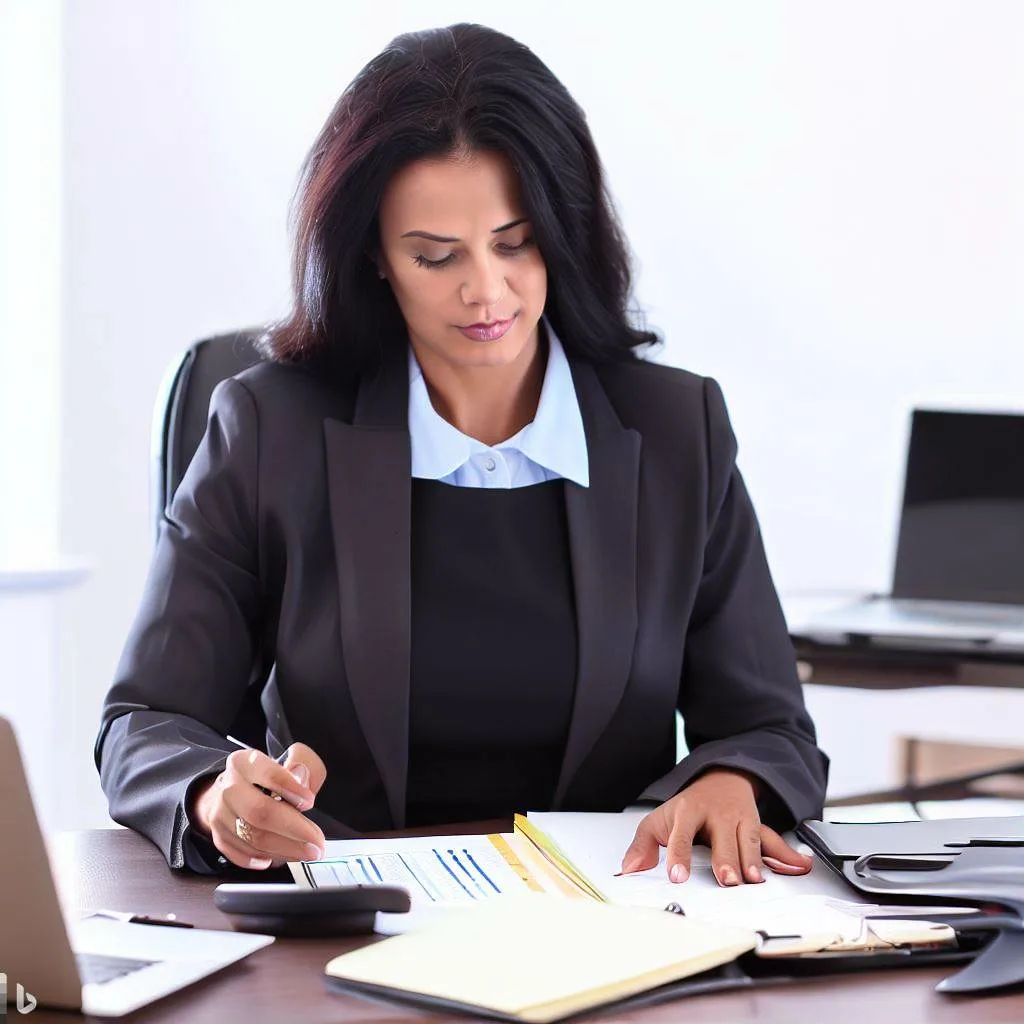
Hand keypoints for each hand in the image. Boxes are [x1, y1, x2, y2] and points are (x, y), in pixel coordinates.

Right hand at [190, 743, 327, 869]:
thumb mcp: (293, 759)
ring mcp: (220, 814)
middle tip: (316, 842)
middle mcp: (228, 788)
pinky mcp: (218, 837)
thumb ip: (304, 764)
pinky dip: (265, 858)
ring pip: (253, 838)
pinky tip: (281, 855)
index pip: (270, 775)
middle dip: (294, 830)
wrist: (237, 790)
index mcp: (246, 762)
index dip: (292, 789)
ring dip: (286, 849)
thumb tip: (302, 780)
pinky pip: (243, 854)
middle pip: (260, 812)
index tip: (310, 802)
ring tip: (308, 852)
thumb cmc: (270, 776)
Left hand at [620, 768, 811, 885]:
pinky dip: (787, 854)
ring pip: (749, 838)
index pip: (680, 834)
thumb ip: (642, 845)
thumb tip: (629, 870)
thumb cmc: (688, 808)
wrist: (720, 778)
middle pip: (721, 837)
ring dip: (753, 859)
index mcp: (687, 811)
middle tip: (727, 881)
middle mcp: (716, 814)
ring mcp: (739, 819)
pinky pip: (773, 840)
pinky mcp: (757, 826)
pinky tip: (799, 866)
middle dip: (725, 859)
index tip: (676, 876)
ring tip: (754, 880)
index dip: (678, 855)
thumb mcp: (659, 820)